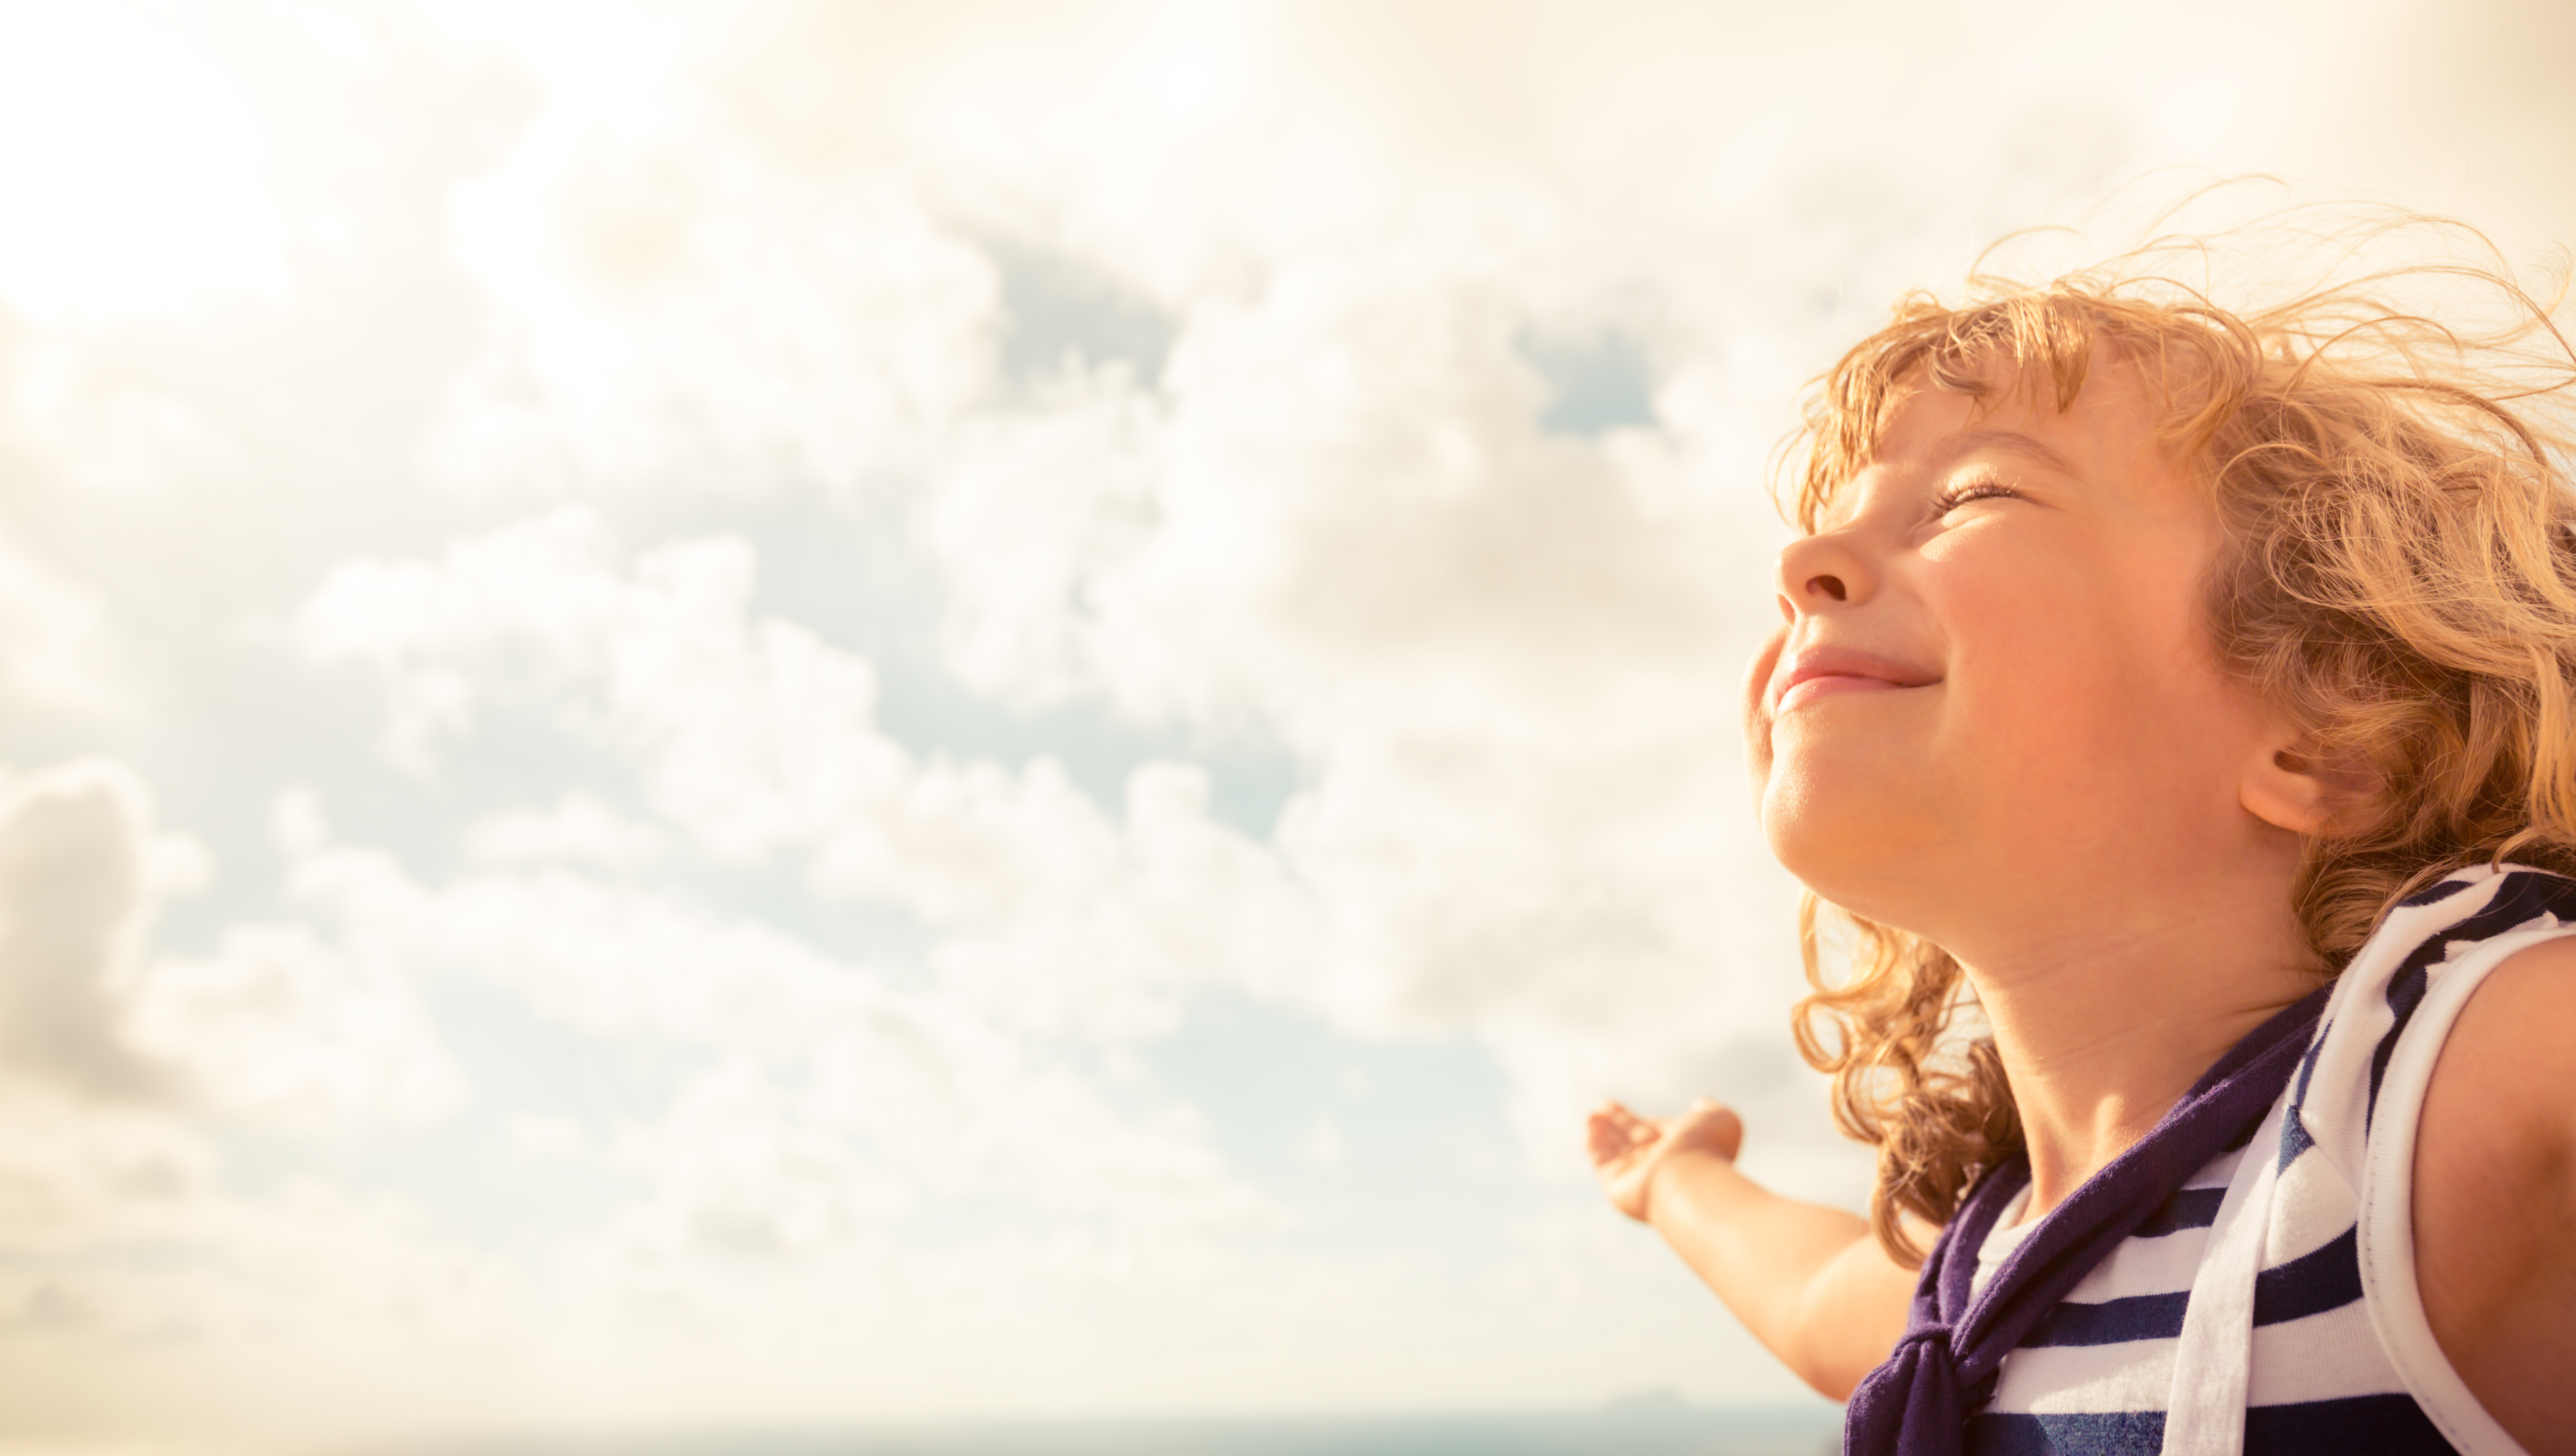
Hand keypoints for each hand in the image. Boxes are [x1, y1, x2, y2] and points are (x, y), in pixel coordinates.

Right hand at [1587, 1097, 1744, 1223]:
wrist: (1690, 1181)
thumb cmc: (1707, 1149)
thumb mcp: (1719, 1118)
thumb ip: (1709, 1109)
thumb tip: (1699, 1103)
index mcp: (1681, 1146)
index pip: (1657, 1130)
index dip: (1645, 1119)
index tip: (1638, 1109)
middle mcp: (1659, 1161)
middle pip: (1634, 1137)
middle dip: (1619, 1121)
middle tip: (1603, 1106)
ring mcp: (1638, 1175)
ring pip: (1617, 1149)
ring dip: (1603, 1131)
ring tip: (1590, 1115)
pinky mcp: (1618, 1185)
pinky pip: (1603, 1163)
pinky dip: (1595, 1147)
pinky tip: (1588, 1131)